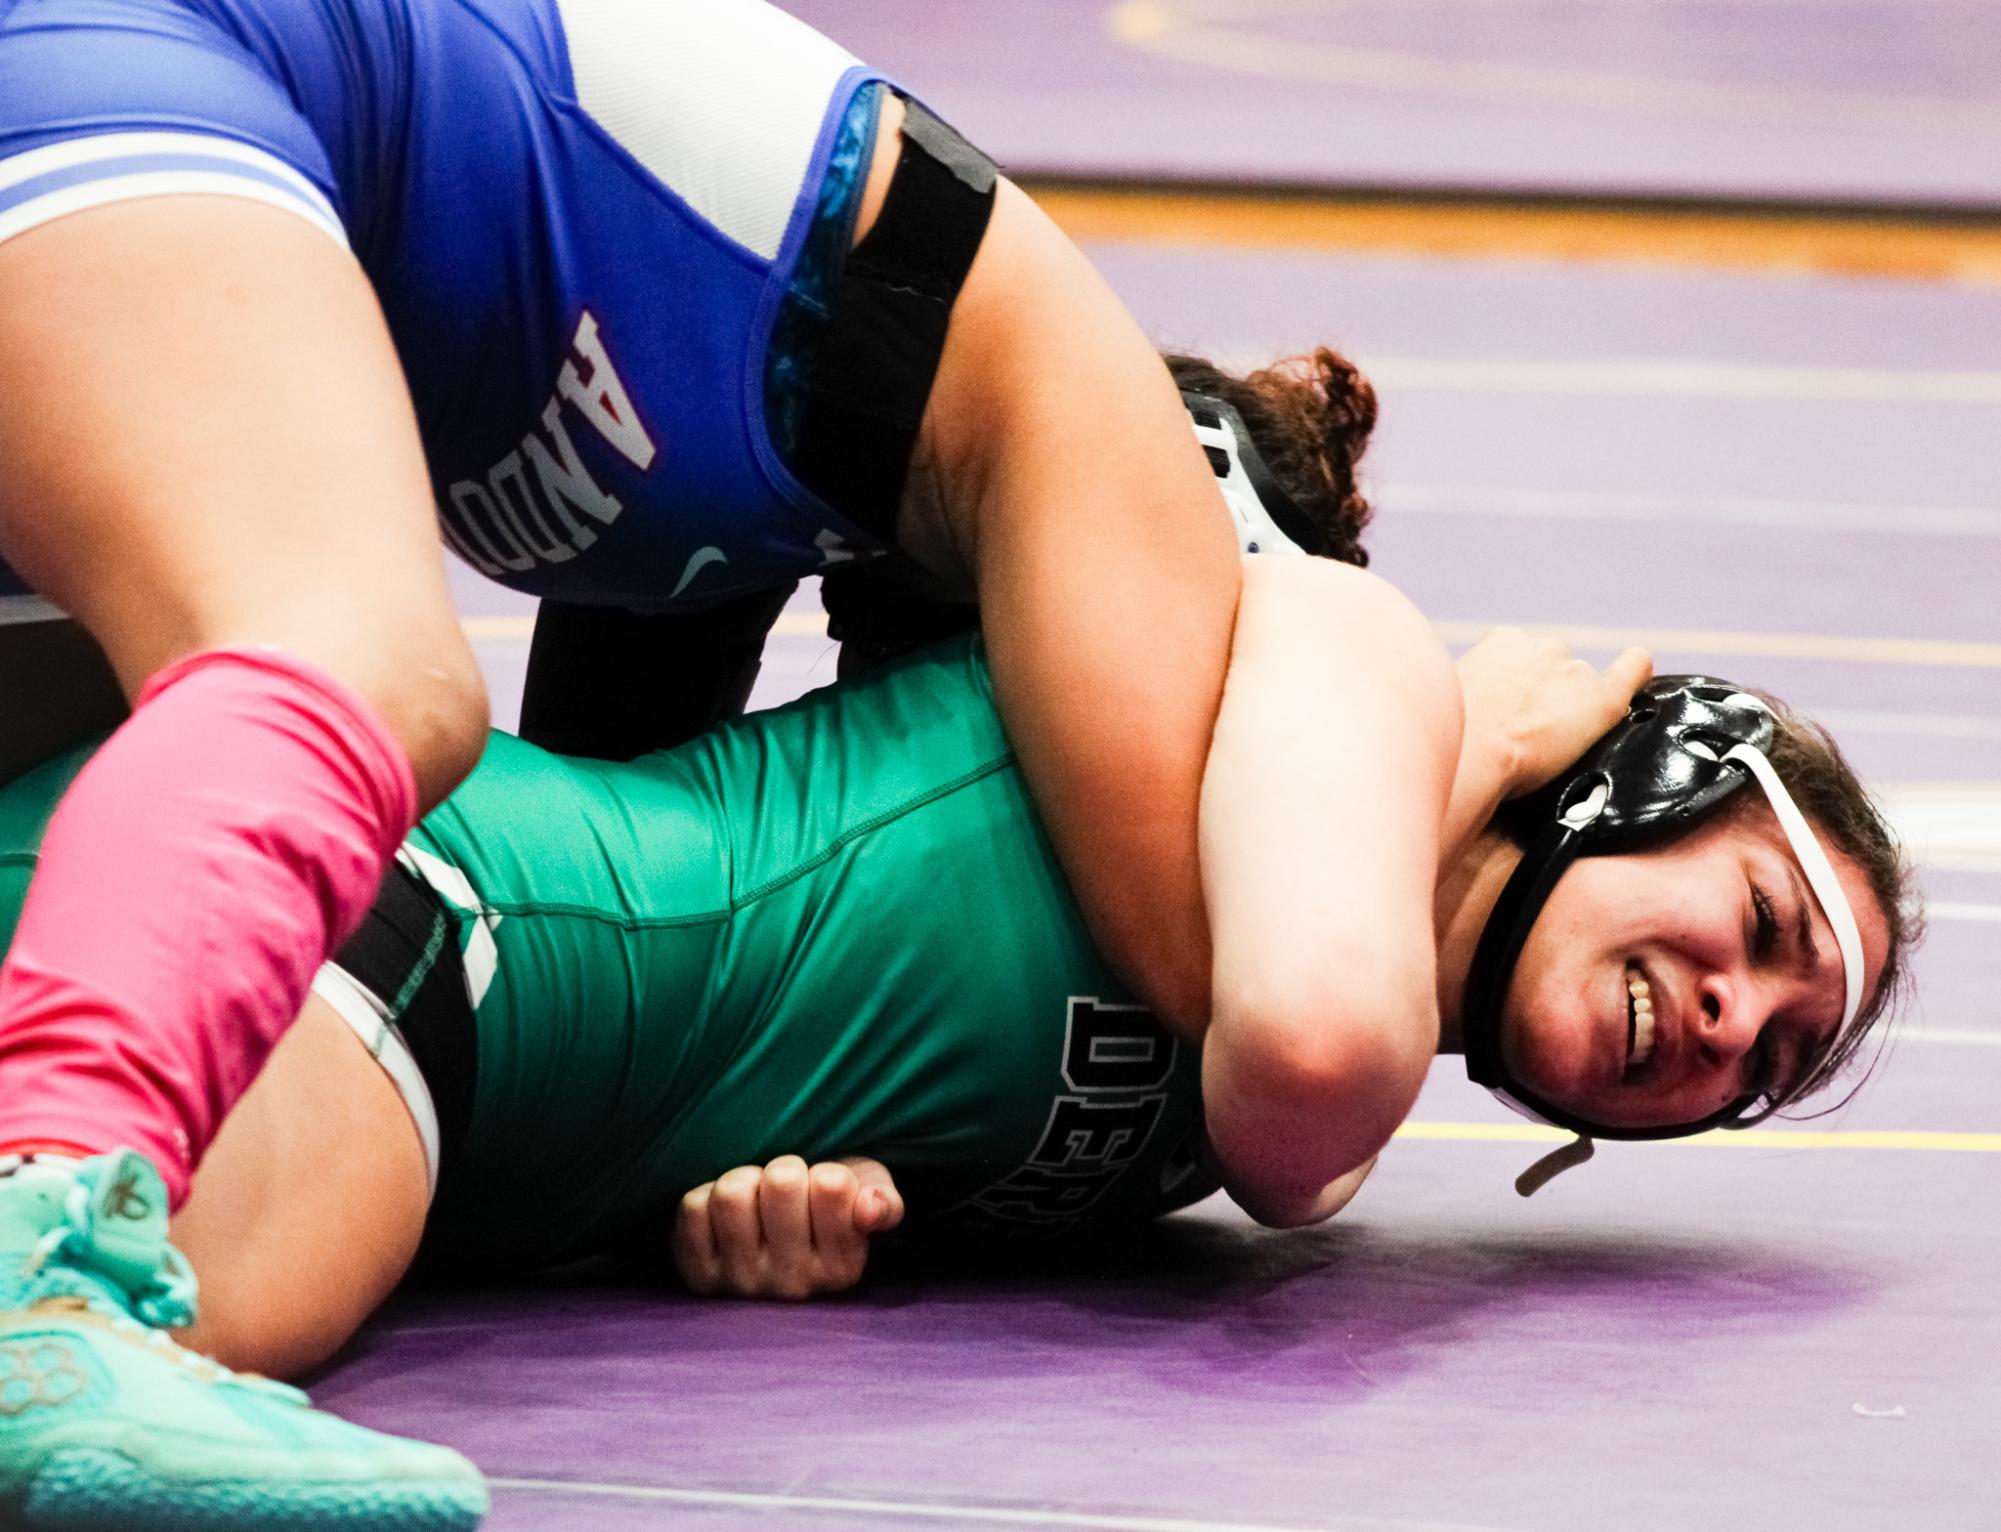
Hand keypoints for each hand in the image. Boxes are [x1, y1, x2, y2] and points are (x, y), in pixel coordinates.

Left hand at [673, 1155, 904, 1299]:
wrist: (776, 1238)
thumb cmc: (828, 1209)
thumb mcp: (868, 1198)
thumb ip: (884, 1202)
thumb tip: (870, 1207)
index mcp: (843, 1269)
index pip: (831, 1185)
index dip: (824, 1170)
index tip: (822, 1189)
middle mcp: (794, 1287)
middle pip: (780, 1183)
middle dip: (783, 1170)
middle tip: (786, 1188)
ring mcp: (742, 1285)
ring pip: (732, 1195)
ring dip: (743, 1180)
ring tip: (755, 1196)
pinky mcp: (700, 1278)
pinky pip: (692, 1210)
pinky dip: (706, 1196)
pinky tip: (725, 1215)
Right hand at [1456, 629, 1652, 797]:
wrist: (1469, 754)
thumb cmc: (1450, 737)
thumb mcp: (1450, 700)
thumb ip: (1473, 695)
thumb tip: (1474, 715)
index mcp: (1502, 643)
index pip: (1524, 659)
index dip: (1521, 687)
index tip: (1513, 712)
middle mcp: (1542, 647)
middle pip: (1557, 670)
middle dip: (1549, 696)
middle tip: (1530, 738)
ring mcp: (1575, 671)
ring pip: (1584, 686)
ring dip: (1574, 707)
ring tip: (1554, 747)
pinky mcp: (1602, 699)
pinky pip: (1632, 671)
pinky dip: (1635, 672)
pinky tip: (1637, 672)